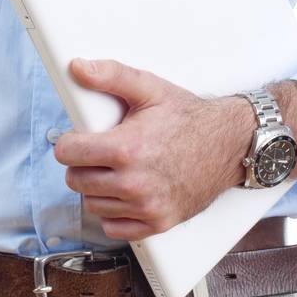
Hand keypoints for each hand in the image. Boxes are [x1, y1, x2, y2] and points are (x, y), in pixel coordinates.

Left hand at [51, 58, 254, 241]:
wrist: (229, 145)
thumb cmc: (190, 119)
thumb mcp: (150, 89)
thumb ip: (111, 75)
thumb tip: (78, 68)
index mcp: (127, 149)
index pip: (68, 154)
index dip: (69, 143)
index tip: (78, 139)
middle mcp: (135, 183)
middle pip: (76, 181)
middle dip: (82, 165)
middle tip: (98, 153)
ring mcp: (146, 207)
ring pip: (93, 205)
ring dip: (97, 190)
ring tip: (113, 171)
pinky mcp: (158, 223)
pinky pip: (115, 228)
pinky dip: (114, 213)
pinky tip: (123, 194)